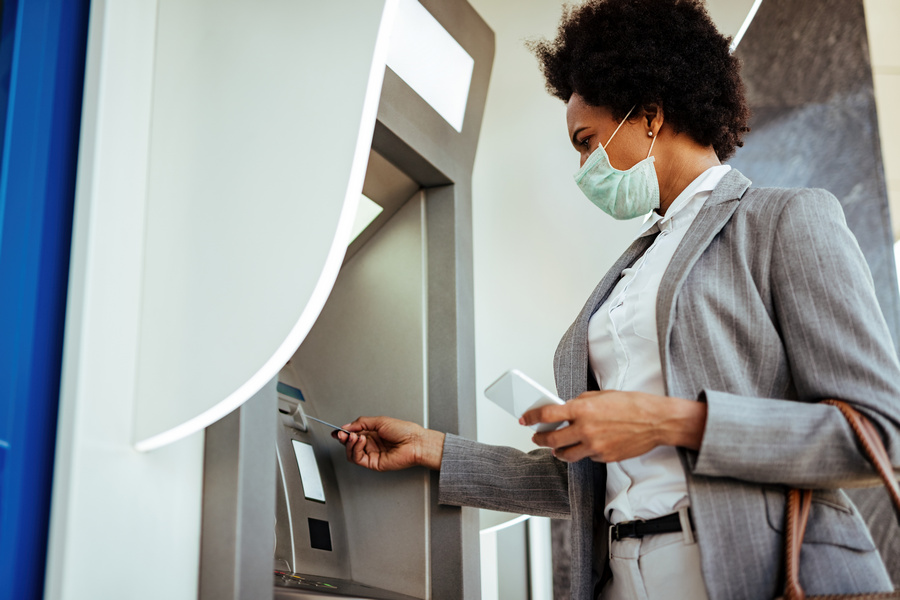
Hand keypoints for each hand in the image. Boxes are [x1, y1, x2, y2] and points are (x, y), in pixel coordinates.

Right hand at [332, 416, 444, 470]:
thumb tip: (346, 426)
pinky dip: (356, 449)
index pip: (353, 434)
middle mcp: (371, 444)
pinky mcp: (373, 463)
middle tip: (342, 433)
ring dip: (350, 444)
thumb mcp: (379, 421)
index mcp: (372, 433)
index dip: (344, 433)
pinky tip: (361, 441)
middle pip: (350, 444)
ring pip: (352, 453)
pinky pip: (358, 458)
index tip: (337, 430)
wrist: (415, 442)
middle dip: (344, 438)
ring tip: (354, 436)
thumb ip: (361, 423)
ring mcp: (372, 454)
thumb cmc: (404, 431)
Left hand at [520, 390, 706, 462]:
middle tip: (536, 437)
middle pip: (552, 439)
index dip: (532, 417)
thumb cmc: (632, 405)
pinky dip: (583, 452)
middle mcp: (585, 429)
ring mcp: (595, 446)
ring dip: (557, 451)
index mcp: (582, 409)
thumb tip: (565, 409)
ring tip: (554, 448)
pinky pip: (587, 457)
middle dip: (540, 439)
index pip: (547, 414)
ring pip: (566, 455)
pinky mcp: (604, 457)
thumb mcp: (601, 396)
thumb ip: (580, 403)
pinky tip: (586, 446)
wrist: (656, 421)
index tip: (525, 419)